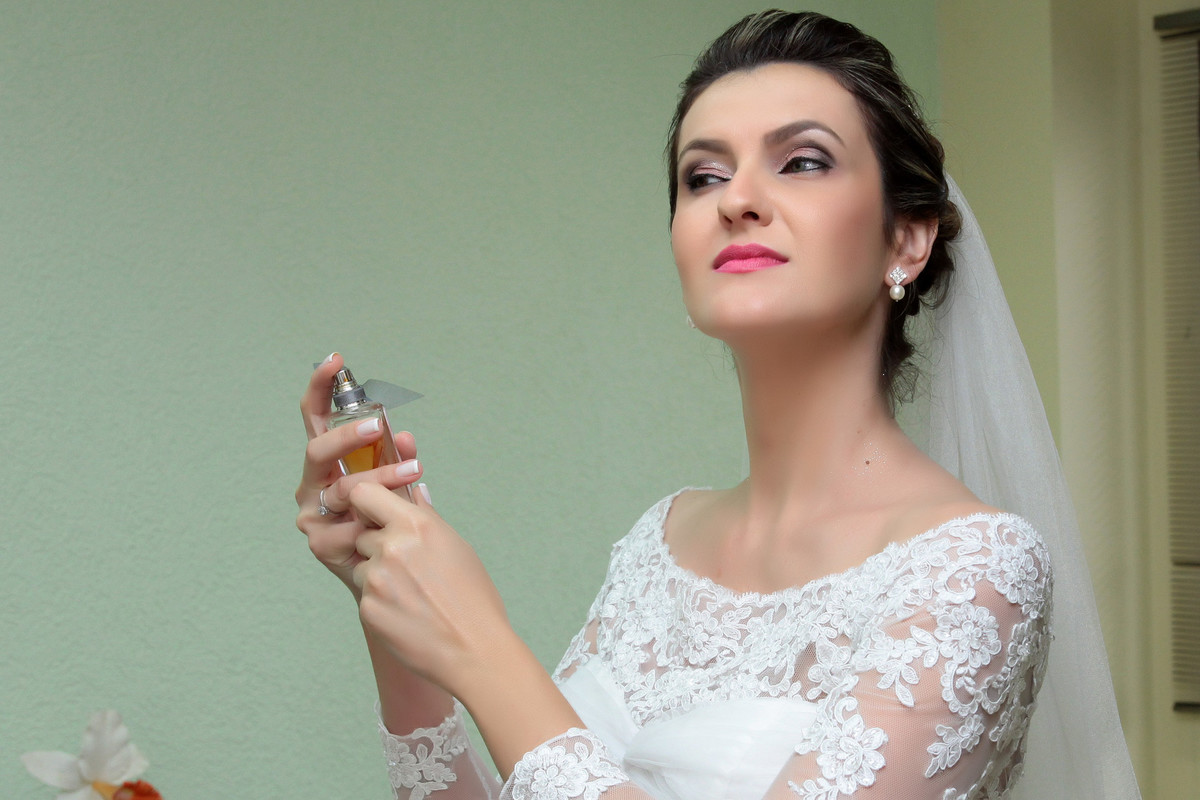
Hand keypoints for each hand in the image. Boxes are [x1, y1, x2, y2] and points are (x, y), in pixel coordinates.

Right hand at [295, 353, 424, 594]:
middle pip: (319, 450)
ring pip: (344, 488)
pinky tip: (392, 526)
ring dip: (382, 478)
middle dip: (349, 436)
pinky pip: (350, 526)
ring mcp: (313, 514)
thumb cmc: (392, 522)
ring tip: (414, 474)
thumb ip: (400, 459)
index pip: (315, 418)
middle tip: (380, 427)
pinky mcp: (321, 543)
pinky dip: (376, 523)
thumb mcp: (401, 485)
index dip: (320, 388)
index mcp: (329, 462)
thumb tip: (407, 439)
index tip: (335, 361)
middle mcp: (313, 484)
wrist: (393, 577)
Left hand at [349, 481, 511, 697]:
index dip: (367, 504)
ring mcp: (376, 578)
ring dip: (378, 575)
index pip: (363, 493)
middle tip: (409, 568)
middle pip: (362, 533)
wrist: (473, 649)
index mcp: (416, 524)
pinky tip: (408, 613)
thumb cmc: (473, 597)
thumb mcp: (457, 547)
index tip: (376, 515)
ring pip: (361, 566)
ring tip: (413, 594)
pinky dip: (381, 602)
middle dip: (377, 546)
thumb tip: (414, 491)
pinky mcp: (367, 607)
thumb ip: (427, 517)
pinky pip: (365, 595)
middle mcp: (391, 546)